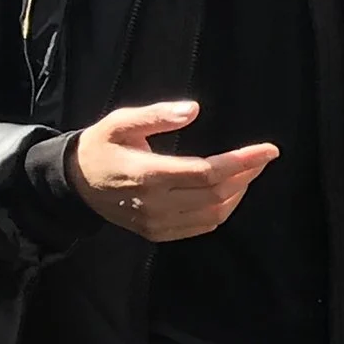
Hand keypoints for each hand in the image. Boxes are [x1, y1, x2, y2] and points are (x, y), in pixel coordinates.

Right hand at [67, 101, 276, 241]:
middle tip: (263, 157)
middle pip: (216, 194)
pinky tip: (231, 192)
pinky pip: (201, 227)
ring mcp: (156, 223)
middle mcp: (154, 204)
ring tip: (250, 171)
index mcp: (147, 174)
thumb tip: (194, 110)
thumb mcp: (120, 122)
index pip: (208, 172)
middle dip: (247, 174)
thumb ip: (157, 115)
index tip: (269, 149)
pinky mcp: (156, 233)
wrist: (74, 184)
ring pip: (213, 214)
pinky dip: (223, 210)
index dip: (243, 161)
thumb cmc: (101, 147)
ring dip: (239, 193)